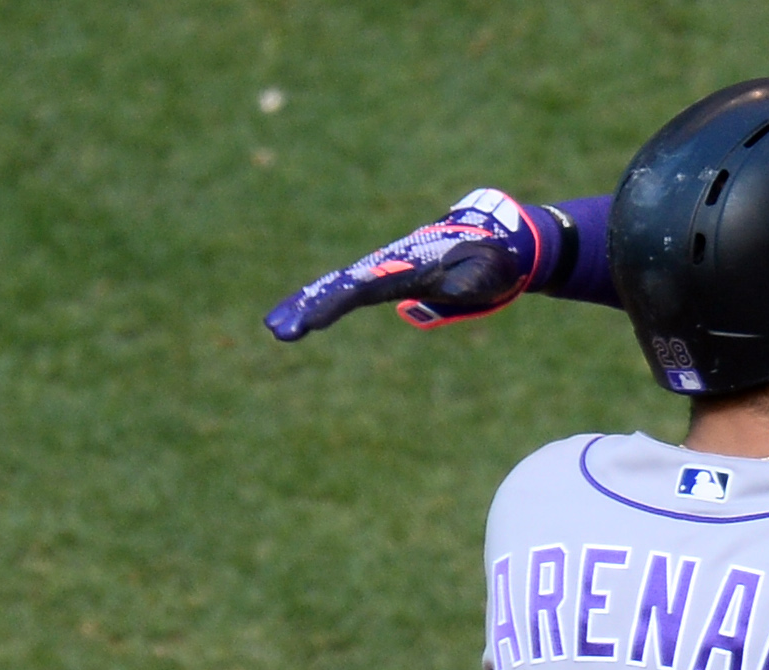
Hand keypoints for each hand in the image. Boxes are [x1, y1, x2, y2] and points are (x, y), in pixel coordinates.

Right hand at [264, 188, 545, 341]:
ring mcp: (382, 269)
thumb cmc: (492, 260)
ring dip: (305, 305)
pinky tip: (300, 319)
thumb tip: (460, 289)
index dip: (337, 304)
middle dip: (308, 305)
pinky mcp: (384, 278)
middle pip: (340, 285)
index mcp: (407, 265)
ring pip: (336, 286)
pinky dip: (320, 302)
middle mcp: (387, 264)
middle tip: (278, 330)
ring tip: (276, 328)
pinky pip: (345, 291)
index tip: (313, 321)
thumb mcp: (489, 272)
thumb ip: (472, 280)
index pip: (365, 288)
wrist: (492, 239)